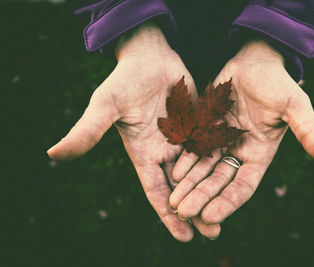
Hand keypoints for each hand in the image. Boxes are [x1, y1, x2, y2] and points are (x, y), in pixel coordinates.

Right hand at [47, 22, 219, 240]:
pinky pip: (212, 148)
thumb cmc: (126, 79)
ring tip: (226, 213)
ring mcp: (184, 139)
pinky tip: (236, 178)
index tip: (184, 238)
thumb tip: (53, 154)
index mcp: (144, 154)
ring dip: (211, 192)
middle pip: (182, 188)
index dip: (168, 215)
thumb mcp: (105, 105)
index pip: (157, 192)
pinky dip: (221, 165)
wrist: (150, 56)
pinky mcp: (199, 125)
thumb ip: (87, 130)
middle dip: (195, 210)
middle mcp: (165, 151)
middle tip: (212, 233)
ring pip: (200, 173)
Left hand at [169, 39, 313, 223]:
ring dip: (189, 185)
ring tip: (173, 201)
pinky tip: (172, 173)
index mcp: (260, 154)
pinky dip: (184, 161)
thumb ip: (311, 133)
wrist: (254, 60)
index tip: (210, 216)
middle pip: (218, 181)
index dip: (227, 201)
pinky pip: (194, 148)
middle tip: (183, 212)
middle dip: (201, 197)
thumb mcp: (296, 107)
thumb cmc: (277, 82)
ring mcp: (221, 140)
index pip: (243, 185)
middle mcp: (239, 152)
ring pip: (203, 168)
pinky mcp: (206, 128)